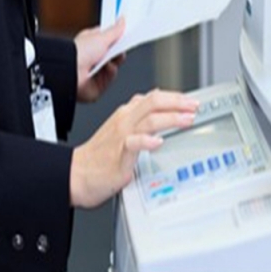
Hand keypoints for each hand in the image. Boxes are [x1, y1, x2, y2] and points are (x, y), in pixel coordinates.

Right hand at [69, 88, 199, 208]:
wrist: (75, 174)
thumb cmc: (98, 156)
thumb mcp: (119, 130)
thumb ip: (137, 119)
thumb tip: (156, 108)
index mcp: (125, 114)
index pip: (152, 97)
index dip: (174, 97)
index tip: (190, 101)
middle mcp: (125, 121)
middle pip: (154, 102)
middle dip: (178, 102)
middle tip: (195, 106)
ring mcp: (122, 136)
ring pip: (149, 119)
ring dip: (171, 118)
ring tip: (187, 120)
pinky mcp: (118, 154)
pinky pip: (134, 143)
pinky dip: (147, 141)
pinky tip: (159, 142)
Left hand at [74, 17, 125, 102]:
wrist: (70, 71)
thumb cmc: (79, 52)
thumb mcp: (102, 37)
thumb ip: (115, 30)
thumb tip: (122, 20)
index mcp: (90, 43)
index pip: (107, 39)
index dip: (117, 37)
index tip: (126, 34)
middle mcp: (92, 57)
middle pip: (113, 54)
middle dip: (119, 51)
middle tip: (121, 47)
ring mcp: (94, 71)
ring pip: (114, 66)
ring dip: (115, 62)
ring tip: (111, 59)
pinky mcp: (97, 85)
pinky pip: (110, 78)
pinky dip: (111, 73)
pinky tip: (106, 68)